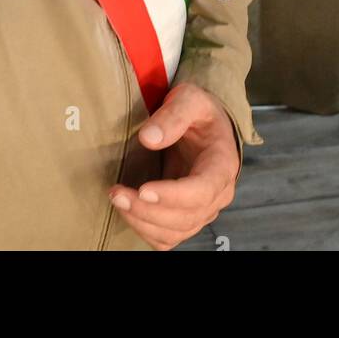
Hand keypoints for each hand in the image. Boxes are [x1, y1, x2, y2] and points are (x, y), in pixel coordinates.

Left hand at [109, 82, 240, 249]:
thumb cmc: (199, 112)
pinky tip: (128, 211)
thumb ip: (173, 116)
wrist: (205, 126)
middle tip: (117, 192)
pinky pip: (168, 238)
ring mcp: (203, 210)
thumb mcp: (190, 99)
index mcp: (222, 165)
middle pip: (185, 217)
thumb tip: (148, 138)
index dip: (172, 195)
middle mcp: (217, 194)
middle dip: (147, 209)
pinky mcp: (188, 217)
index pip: (202, 191)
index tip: (143, 190)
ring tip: (117, 198)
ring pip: (175, 232)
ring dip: (142, 221)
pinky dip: (146, 230)